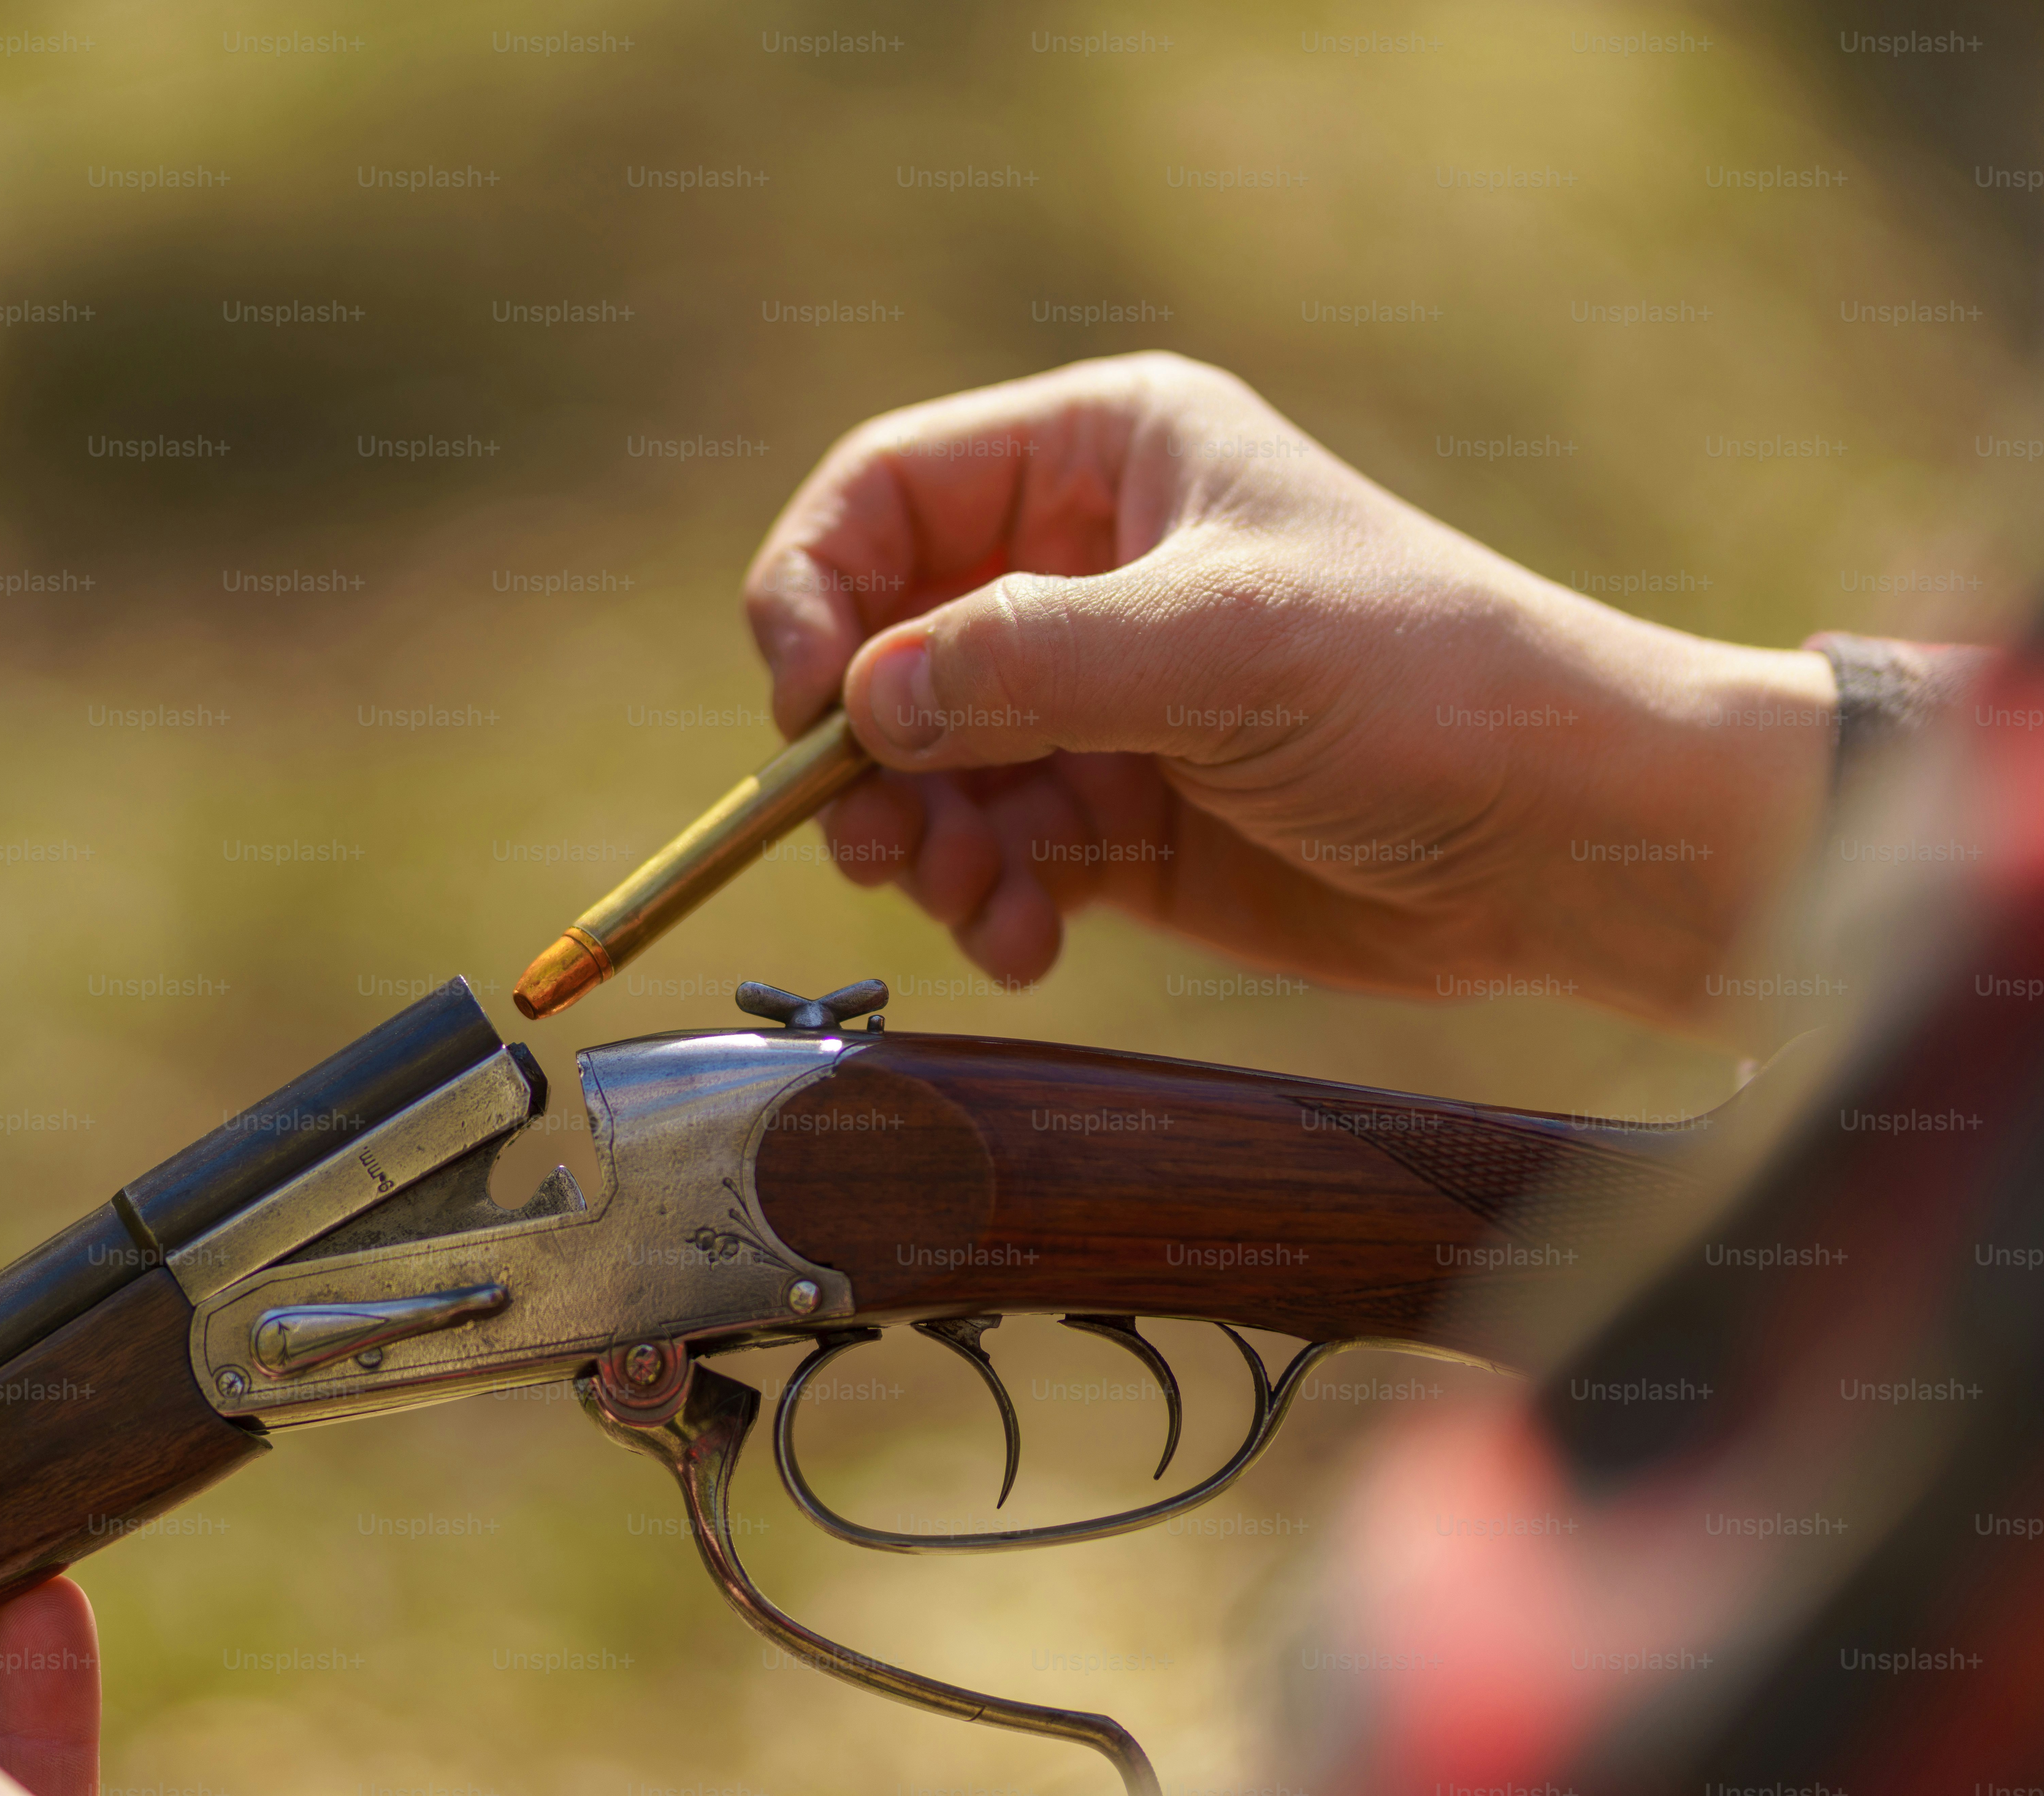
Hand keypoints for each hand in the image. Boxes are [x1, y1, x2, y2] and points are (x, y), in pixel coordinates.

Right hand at [743, 352, 1836, 1035]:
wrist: (1564, 838)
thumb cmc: (1424, 685)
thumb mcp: (1219, 644)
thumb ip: (1025, 662)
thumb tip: (861, 705)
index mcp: (1102, 461)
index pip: (887, 494)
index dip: (816, 592)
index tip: (807, 708)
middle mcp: (1080, 568)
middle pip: (883, 642)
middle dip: (864, 751)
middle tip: (882, 843)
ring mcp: (1091, 700)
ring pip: (921, 767)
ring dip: (920, 847)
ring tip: (978, 907)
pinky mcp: (1112, 818)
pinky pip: (989, 855)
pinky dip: (985, 904)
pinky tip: (1028, 944)